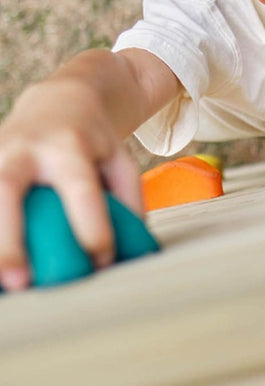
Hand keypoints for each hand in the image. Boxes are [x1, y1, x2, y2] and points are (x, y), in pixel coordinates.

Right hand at [0, 79, 141, 291]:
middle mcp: (25, 149)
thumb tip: (132, 246)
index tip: (101, 260)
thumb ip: (129, 197)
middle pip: (9, 189)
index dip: (91, 226)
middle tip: (20, 282)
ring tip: (1, 284)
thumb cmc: (92, 141)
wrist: (57, 101)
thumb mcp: (120, 158)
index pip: (81, 189)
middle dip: (10, 237)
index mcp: (69, 147)